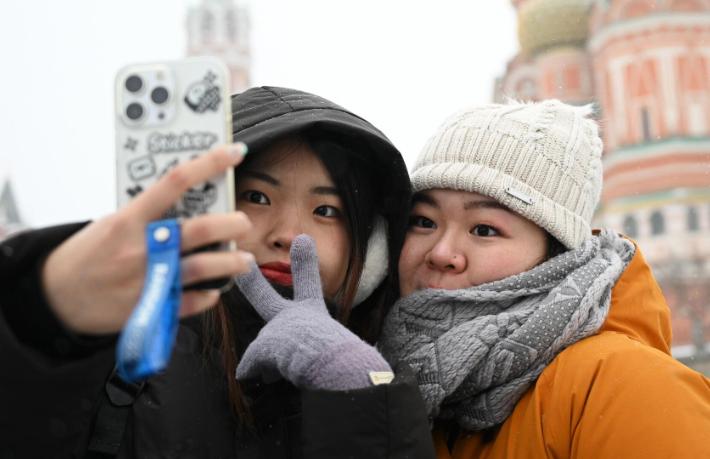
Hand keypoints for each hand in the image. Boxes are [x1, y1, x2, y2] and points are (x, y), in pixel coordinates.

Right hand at [42, 144, 253, 334]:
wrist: (56, 296)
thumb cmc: (89, 253)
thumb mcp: (113, 222)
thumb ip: (149, 213)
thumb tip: (192, 199)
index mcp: (129, 219)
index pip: (176, 181)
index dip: (209, 163)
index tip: (234, 152)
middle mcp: (141, 248)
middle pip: (198, 229)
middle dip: (230, 224)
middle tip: (243, 221)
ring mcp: (147, 280)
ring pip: (201, 268)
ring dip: (230, 262)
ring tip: (244, 259)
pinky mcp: (151, 309)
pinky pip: (190, 302)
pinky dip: (208, 295)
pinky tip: (215, 289)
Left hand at [234, 235, 391, 390]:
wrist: (339, 367)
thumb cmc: (347, 362)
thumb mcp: (340, 352)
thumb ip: (317, 353)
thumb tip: (297, 358)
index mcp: (313, 314)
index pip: (308, 285)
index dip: (305, 264)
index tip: (302, 240)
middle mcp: (293, 318)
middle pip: (266, 299)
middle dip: (252, 284)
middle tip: (244, 267)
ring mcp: (277, 330)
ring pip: (262, 350)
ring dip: (268, 362)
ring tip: (289, 374)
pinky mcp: (263, 346)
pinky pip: (251, 366)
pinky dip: (254, 372)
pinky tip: (259, 378)